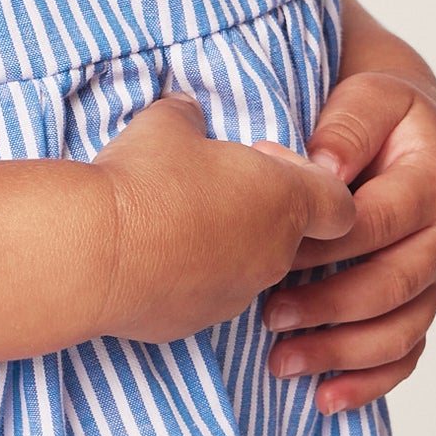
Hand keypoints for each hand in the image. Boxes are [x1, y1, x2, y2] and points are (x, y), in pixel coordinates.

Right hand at [94, 95, 356, 345]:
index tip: (260, 161)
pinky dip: (185, 279)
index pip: (339, 204)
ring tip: (171, 224)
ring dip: (220, 247)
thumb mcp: (168, 121)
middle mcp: (273, 256)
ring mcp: (236, 297)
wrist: (96, 252)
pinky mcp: (196, 324)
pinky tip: (148, 258)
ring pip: (245, 269)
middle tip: (207, 188)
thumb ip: (190, 115)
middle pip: (288, 235)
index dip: (307, 178)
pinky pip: (202, 296)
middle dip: (254, 211)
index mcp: (286, 202)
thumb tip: (187, 111)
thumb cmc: (146, 178)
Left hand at [260, 70, 435, 413]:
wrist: (405, 126)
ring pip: (398, 331)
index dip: (321, 244)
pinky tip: (326, 400)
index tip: (267, 254)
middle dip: (327, 307)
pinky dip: (368, 383)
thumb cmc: (376, 112)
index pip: (375, 224)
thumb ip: (346, 129)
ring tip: (281, 362)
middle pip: (390, 286)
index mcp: (435, 185)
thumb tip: (323, 171)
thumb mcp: (366, 97)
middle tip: (268, 315)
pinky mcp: (425, 305)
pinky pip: (405, 355)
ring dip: (340, 353)